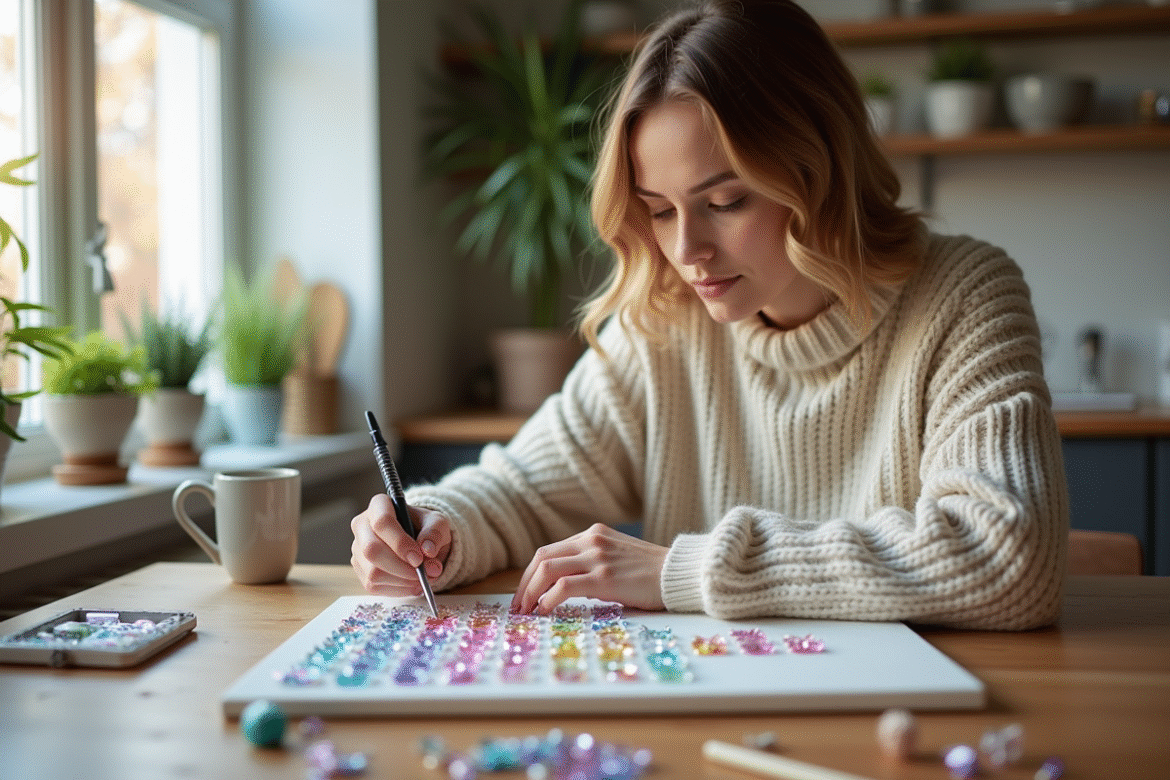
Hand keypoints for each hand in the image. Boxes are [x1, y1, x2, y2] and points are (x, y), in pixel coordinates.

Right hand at [350, 494, 450, 595]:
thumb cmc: (425, 528)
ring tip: (422, 579)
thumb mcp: (437, 523)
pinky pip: (374, 586)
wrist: (420, 541)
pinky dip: (397, 589)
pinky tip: (412, 584)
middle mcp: (362, 526)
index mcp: (379, 506)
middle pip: (371, 550)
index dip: (400, 543)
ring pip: (372, 572)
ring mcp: (358, 549)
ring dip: (402, 581)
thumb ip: (435, 534)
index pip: (382, 522)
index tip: (419, 558)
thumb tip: (428, 550)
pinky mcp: (361, 570)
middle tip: (423, 573)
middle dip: (400, 567)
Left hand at [511, 524, 667, 614]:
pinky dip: (548, 599)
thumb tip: (564, 588)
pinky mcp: (605, 576)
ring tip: (527, 612)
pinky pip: (564, 586)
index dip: (530, 575)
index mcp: (593, 534)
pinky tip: (545, 611)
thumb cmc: (652, 572)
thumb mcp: (617, 557)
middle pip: (541, 558)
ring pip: (547, 569)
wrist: (680, 574)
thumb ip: (592, 563)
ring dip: (530, 593)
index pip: (548, 551)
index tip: (524, 595)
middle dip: (524, 584)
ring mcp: (597, 557)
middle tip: (518, 607)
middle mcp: (591, 540)